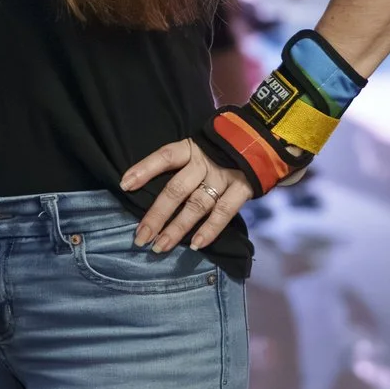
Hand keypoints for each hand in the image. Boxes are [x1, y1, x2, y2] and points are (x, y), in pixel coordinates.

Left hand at [121, 136, 254, 253]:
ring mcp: (225, 176)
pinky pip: (224, 212)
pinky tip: (195, 245)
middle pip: (176, 189)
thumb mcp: (200, 149)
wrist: (265, 141)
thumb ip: (182, 165)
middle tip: (140, 237)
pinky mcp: (244, 188)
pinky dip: (209, 230)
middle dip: (156, 215)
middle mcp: (206, 162)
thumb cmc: (222, 150)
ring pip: (196, 205)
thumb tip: (145, 186)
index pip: (165, 156)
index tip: (124, 185)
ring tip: (160, 246)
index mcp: (192, 148)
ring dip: (177, 228)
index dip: (144, 169)